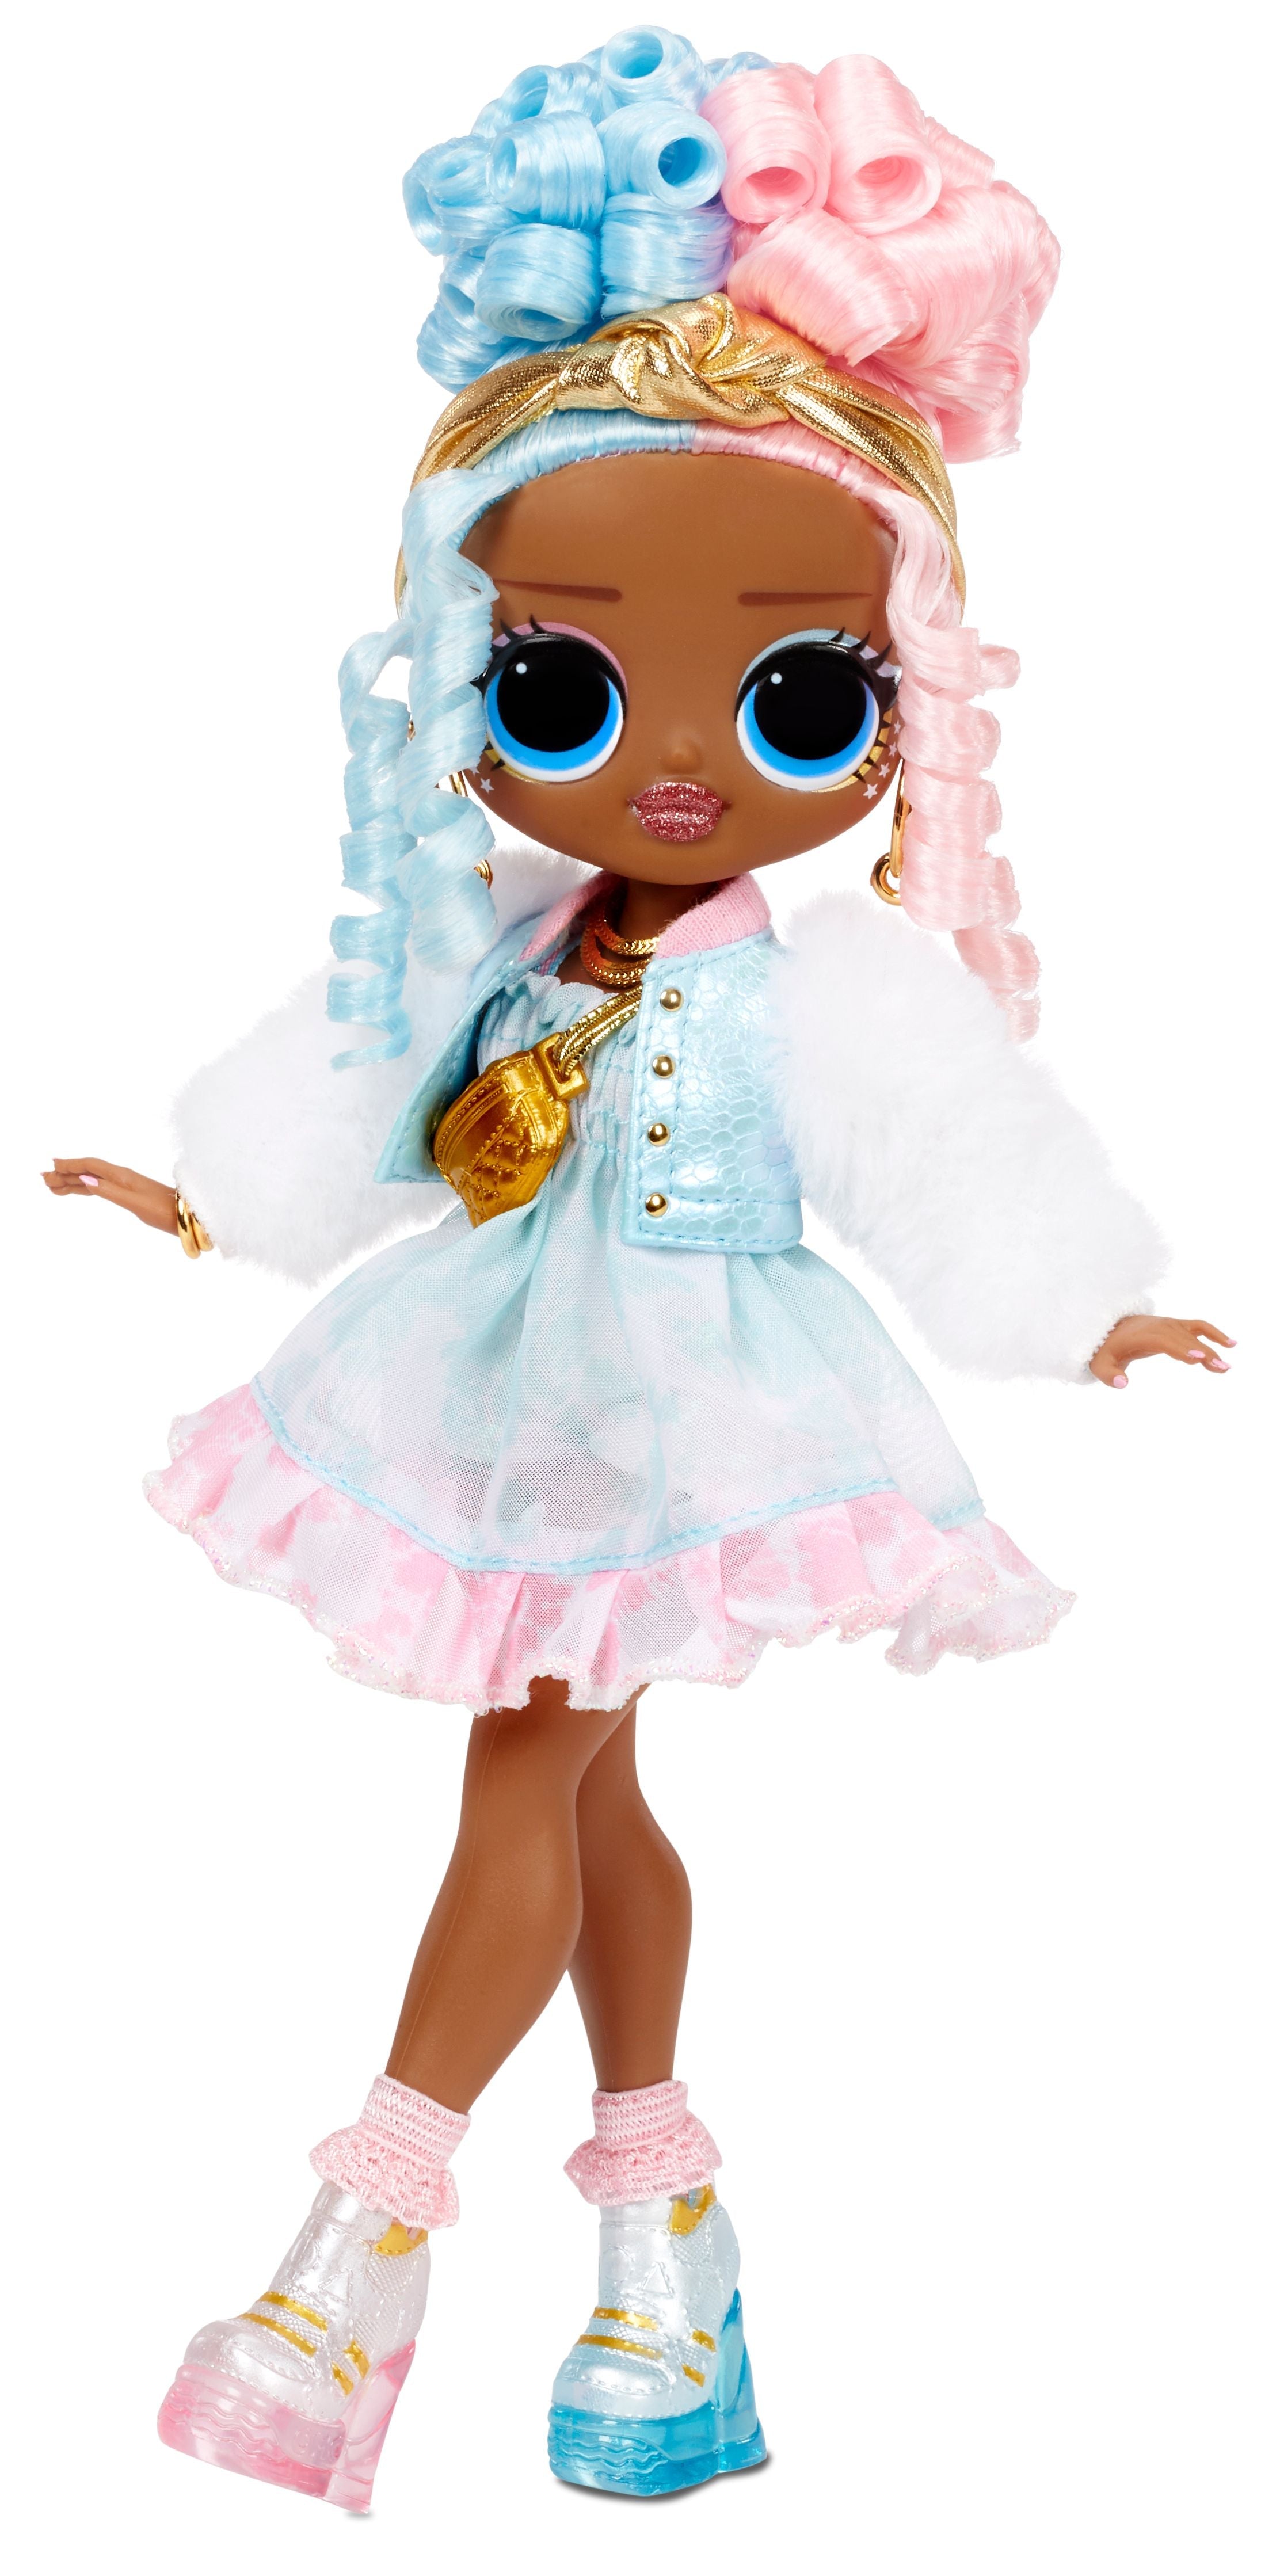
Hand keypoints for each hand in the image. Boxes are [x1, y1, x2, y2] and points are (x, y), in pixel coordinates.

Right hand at [41, 1157, 179, 1235]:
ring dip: (72, 1182)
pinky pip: (100, 1188)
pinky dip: (86, 1189)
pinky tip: (79, 1190)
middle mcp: (120, 1177)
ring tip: (52, 1186)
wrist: (186, 1217)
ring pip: (92, 1180)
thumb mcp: (134, 1203)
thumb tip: (84, 1179)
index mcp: (120, 1175)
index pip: (90, 1166)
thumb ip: (109, 1191)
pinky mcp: (128, 1194)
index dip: (70, 1165)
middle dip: (65, 1174)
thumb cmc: (162, 1211)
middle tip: (43, 1178)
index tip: (51, 1166)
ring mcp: (124, 1185)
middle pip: (87, 1172)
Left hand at [1089, 1314, 1233, 1387]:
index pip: (1165, 1340)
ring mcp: (1170, 1324)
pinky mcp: (1176, 1326)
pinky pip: (1198, 1327)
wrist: (1110, 1328)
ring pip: (1195, 1334)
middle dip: (1203, 1352)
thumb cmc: (1106, 1350)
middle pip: (1184, 1339)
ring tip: (1226, 1367)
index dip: (1181, 1348)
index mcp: (1142, 1335)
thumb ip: (1109, 1375)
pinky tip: (1231, 1344)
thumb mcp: (1099, 1365)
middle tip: (1221, 1368)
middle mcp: (1159, 1326)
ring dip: (1213, 1347)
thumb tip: (1123, 1384)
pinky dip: (1214, 1333)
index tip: (1198, 1357)